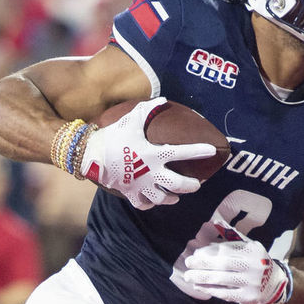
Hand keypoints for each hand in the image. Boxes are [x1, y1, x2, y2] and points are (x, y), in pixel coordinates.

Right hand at [81, 97, 215, 209]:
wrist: (91, 155)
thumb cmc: (113, 135)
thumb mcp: (131, 119)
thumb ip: (148, 110)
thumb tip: (163, 100)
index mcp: (155, 153)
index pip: (182, 152)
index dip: (199, 151)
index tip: (212, 150)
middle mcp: (151, 172)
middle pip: (178, 184)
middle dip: (191, 185)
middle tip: (197, 184)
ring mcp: (141, 185)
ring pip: (163, 198)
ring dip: (172, 198)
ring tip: (177, 197)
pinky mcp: (130, 193)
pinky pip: (144, 204)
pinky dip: (150, 203)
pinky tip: (154, 200)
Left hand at [183, 221, 291, 303]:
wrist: (276, 283)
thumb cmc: (257, 260)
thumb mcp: (249, 245)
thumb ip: (232, 235)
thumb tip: (216, 221)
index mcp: (253, 250)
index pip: (227, 250)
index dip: (209, 252)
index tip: (196, 253)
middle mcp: (254, 266)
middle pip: (223, 264)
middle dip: (203, 264)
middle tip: (188, 263)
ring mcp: (252, 282)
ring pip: (222, 280)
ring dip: (202, 278)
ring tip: (189, 276)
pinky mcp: (249, 297)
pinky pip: (226, 293)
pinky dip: (211, 290)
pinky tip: (199, 287)